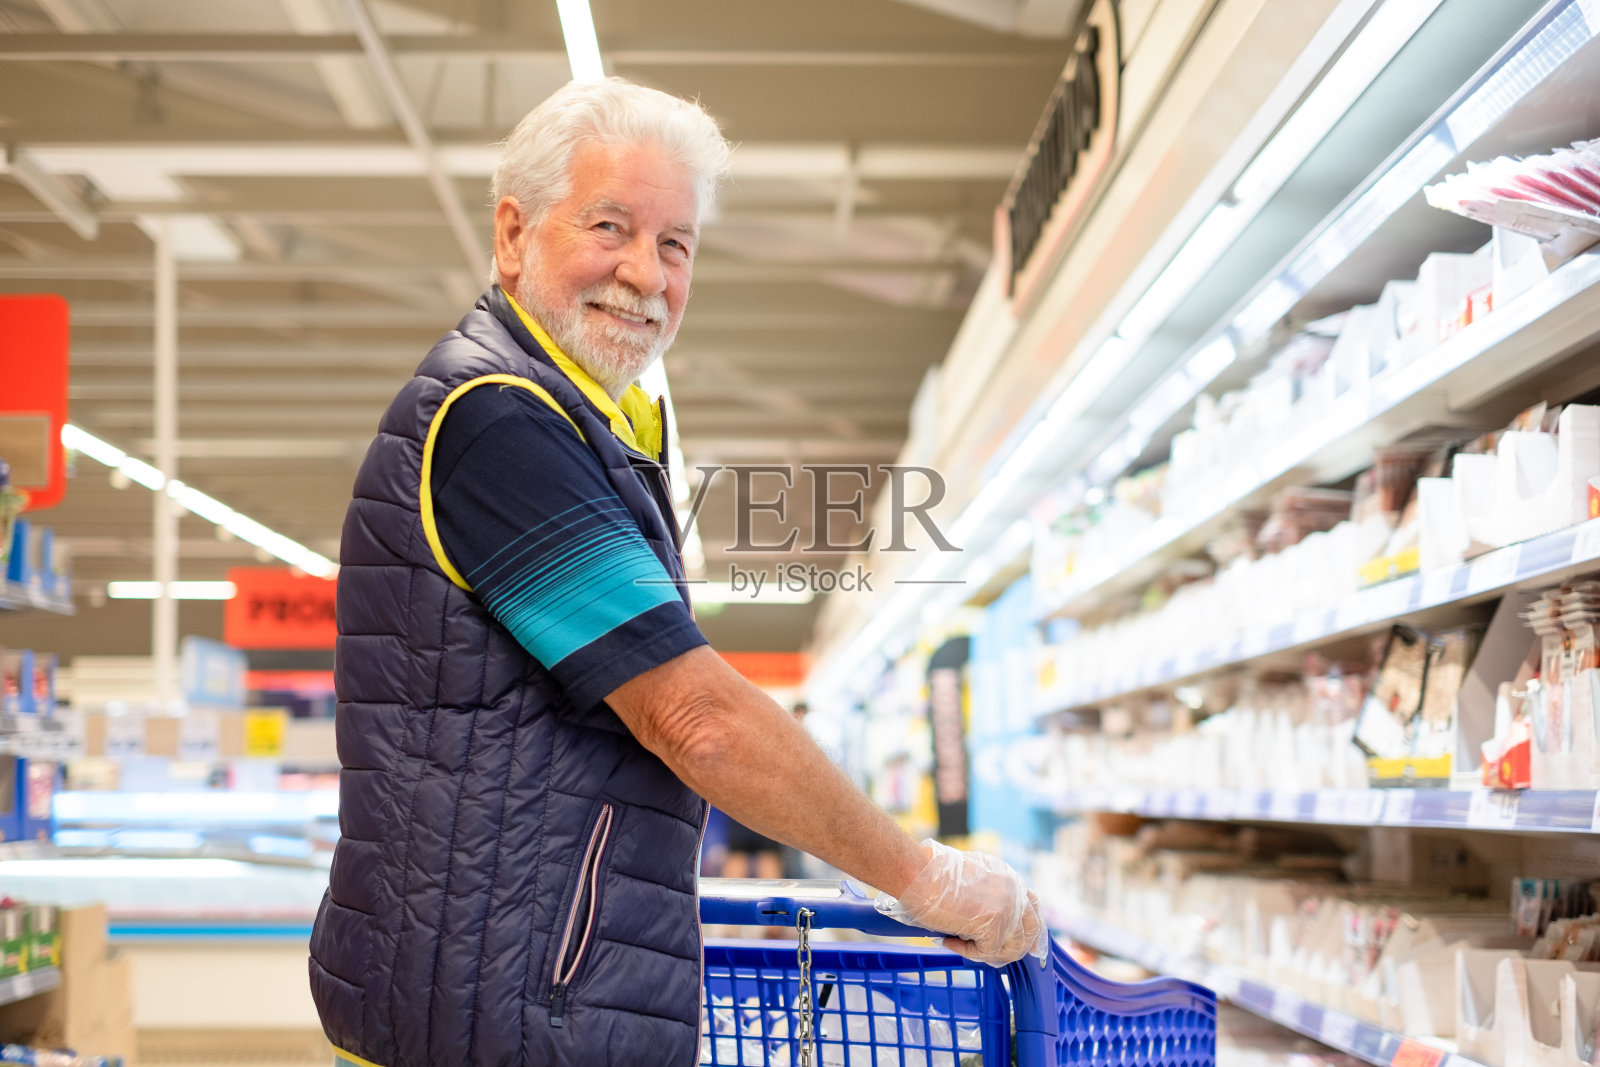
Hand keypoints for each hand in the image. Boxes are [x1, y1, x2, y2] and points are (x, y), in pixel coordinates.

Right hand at [874, 838, 1045, 965]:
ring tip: (960, 942)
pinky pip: (986, 954)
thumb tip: (986, 921)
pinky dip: (965, 952)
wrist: (919, 872)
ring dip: (985, 952)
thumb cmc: (930, 874)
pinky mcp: (994, 928)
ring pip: (1012, 949)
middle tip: (991, 955)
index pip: (1032, 907)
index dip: (1028, 929)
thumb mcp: (969, 878)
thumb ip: (986, 896)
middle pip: (1031, 933)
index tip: (1025, 944)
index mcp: (1009, 878)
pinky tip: (948, 940)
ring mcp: (1007, 911)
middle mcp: (1014, 893)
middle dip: (1014, 949)